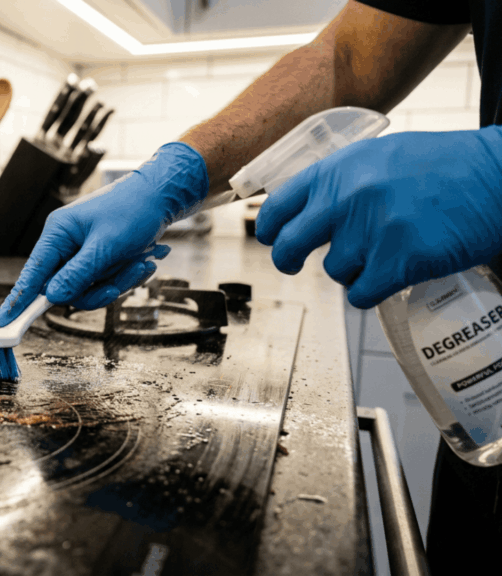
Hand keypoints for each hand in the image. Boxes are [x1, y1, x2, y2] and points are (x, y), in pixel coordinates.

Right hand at [0, 142, 208, 327]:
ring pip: (88, 288)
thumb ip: (78, 274)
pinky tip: (142, 261)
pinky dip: (124, 276)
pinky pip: (104, 281)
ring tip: (140, 263)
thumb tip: (53, 296)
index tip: (4, 322)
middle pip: (65, 288)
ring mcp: (82, 251)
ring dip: (117, 282)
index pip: (32, 273)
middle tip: (118, 284)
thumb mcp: (106, 246)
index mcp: (58, 233)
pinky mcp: (98, 257)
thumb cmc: (134, 211)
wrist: (162, 196)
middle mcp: (65, 243)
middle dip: (97, 289)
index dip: (18, 300)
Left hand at [256, 126, 501, 308]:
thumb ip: (342, 180)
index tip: (270, 237)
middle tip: (292, 264)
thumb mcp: (381, 157)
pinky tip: (388, 277)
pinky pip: (360, 293)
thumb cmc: (446, 166)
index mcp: (338, 169)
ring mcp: (370, 230)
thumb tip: (307, 207)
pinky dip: (371, 292)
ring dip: (352, 269)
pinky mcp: (397, 261)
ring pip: (333, 271)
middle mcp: (346, 198)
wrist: (497, 176)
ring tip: (382, 252)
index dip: (269, 227)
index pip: (278, 205)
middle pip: (289, 245)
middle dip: (287, 259)